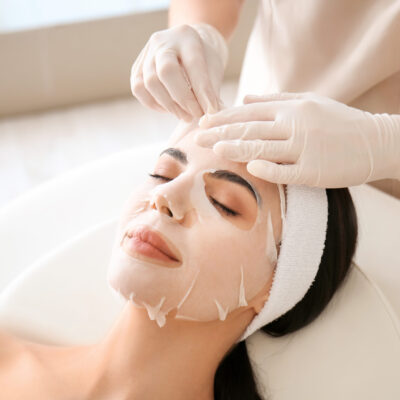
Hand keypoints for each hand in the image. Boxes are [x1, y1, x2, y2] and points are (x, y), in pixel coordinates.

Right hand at [130, 23, 227, 121]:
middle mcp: (162, 41)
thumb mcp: (213, 71)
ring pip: (150, 83)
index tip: (210, 110)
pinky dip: (154, 104)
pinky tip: (170, 109)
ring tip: (185, 115)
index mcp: (186, 36)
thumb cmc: (204, 62)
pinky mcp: (136, 68)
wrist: (188, 51)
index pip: (193, 63)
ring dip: (169, 105)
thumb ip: (211, 91)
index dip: (201, 90)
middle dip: (182, 99)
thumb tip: (211, 115)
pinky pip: (139, 89)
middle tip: (195, 115)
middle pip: (166, 71)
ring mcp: (146, 54)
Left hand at [195, 92, 399, 187]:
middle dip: (222, 132)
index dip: (224, 118)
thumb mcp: (308, 102)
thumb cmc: (338, 122)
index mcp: (291, 108)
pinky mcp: (314, 170)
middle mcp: (295, 124)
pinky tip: (251, 168)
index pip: (250, 112)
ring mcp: (305, 147)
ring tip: (215, 149)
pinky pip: (287, 170)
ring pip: (265, 147)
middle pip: (251, 128)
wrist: (375, 141)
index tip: (203, 123)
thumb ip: (275, 100)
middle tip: (197, 138)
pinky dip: (269, 168)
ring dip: (238, 147)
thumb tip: (245, 98)